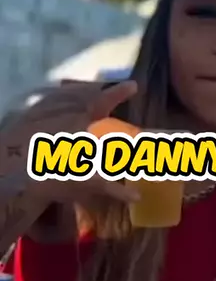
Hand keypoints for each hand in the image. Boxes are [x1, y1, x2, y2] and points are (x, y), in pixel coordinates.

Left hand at [0, 80, 139, 204]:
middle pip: (82, 94)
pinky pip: (42, 104)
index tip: (134, 85)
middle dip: (97, 92)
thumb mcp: (87, 184)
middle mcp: (60, 110)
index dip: (120, 92)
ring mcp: (39, 113)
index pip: (105, 100)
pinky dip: (52, 102)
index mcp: (80, 120)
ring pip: (61, 96)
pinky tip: (51, 107)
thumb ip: (113, 188)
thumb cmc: (53, 177)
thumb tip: (137, 195)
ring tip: (83, 94)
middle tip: (108, 92)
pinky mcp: (22, 120)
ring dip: (75, 94)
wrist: (12, 178)